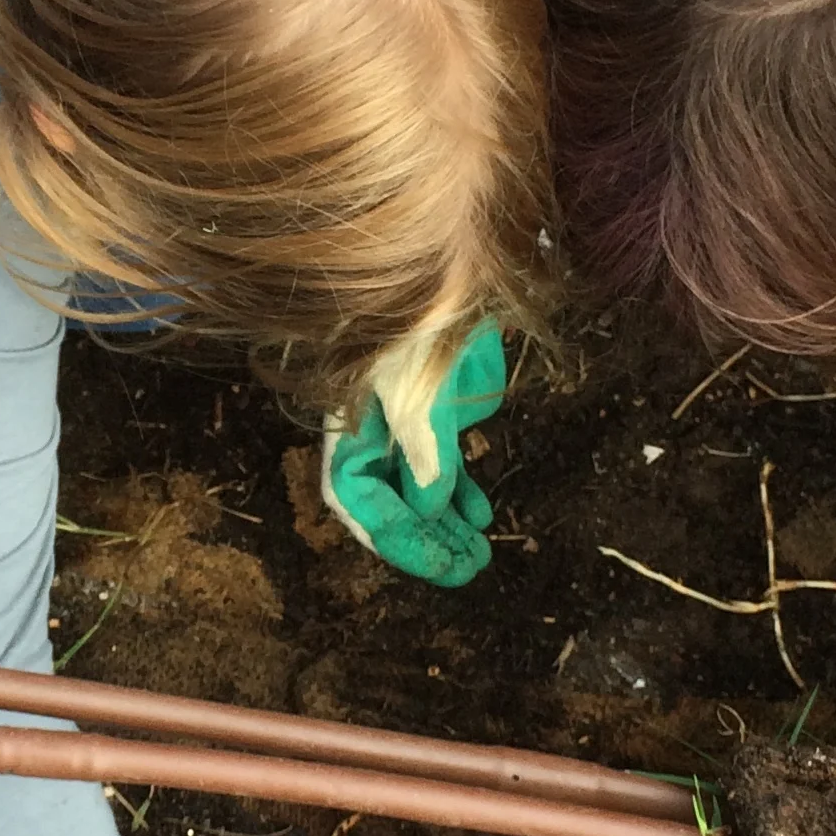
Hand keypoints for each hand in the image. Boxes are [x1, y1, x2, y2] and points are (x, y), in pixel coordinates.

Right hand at [322, 321, 505, 586]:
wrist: (457, 265)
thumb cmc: (427, 319)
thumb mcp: (423, 386)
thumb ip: (425, 449)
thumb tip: (430, 506)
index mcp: (353, 421)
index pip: (356, 494)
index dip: (392, 534)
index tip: (435, 563)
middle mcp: (373, 428)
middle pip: (386, 500)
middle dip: (423, 540)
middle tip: (465, 570)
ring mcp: (406, 420)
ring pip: (418, 488)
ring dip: (445, 524)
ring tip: (477, 555)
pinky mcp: (438, 411)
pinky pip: (444, 464)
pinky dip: (461, 492)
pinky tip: (482, 516)